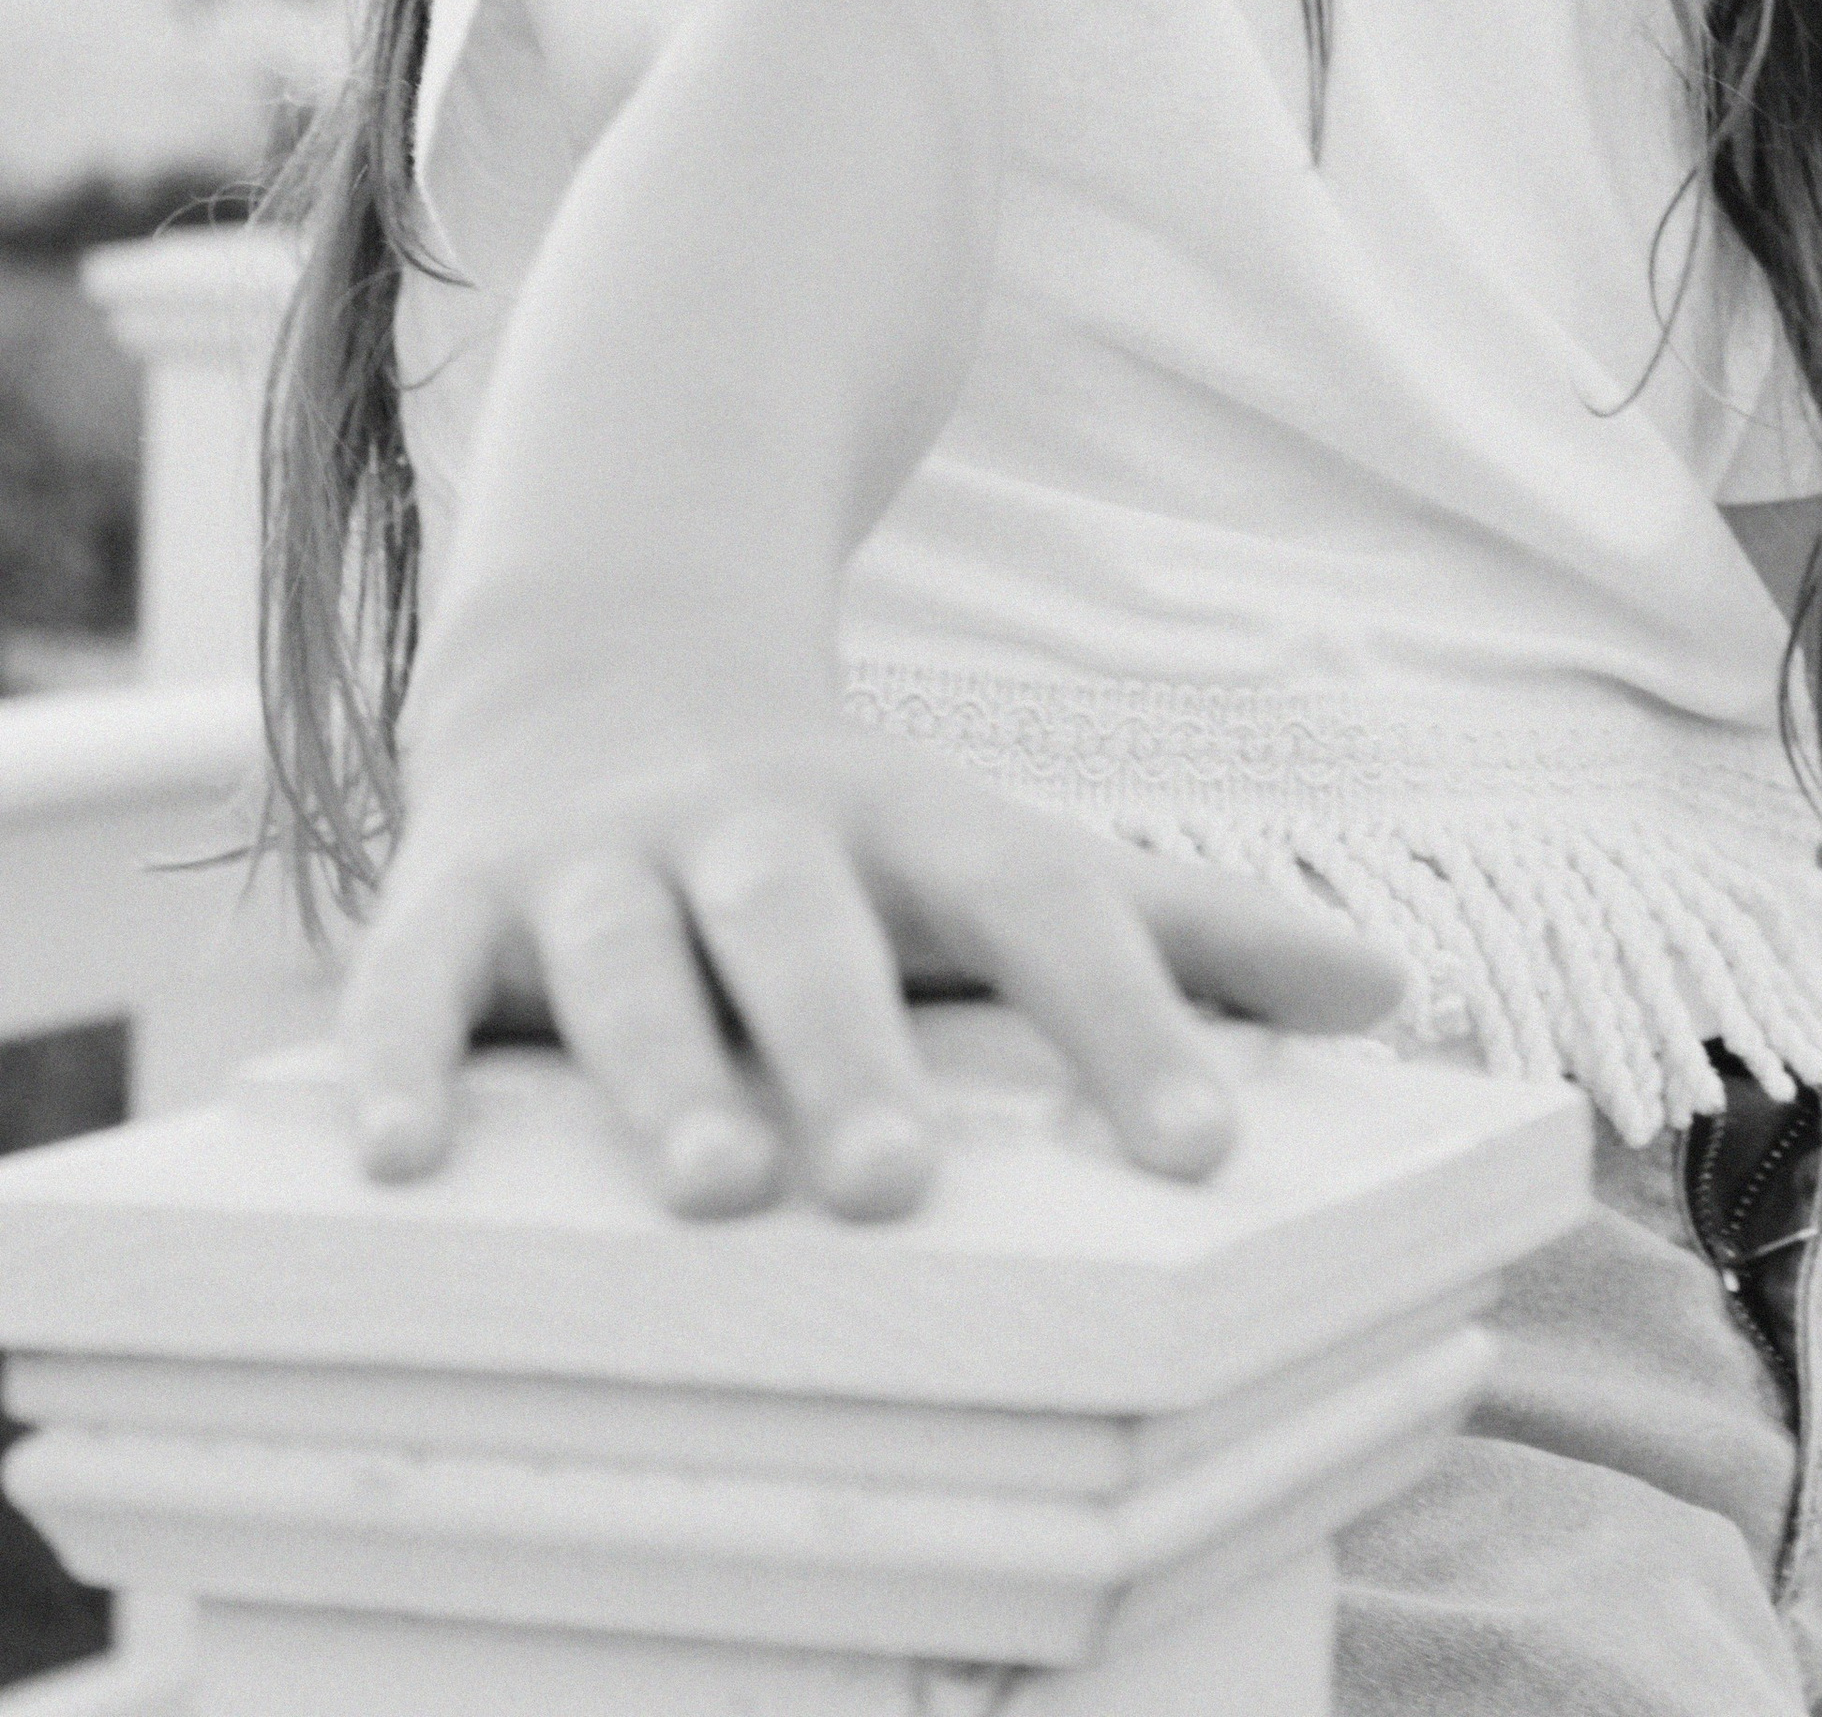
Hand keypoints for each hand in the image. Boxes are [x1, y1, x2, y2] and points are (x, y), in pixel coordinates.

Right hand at [338, 645, 1406, 1221]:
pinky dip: (401, 1059)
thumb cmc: (842, 829)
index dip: (1124, 1014)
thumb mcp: (1004, 851)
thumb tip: (1392, 998)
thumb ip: (1186, 930)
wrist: (605, 659)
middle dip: (849, 1049)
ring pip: (625, 953)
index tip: (1205, 1146)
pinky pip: (413, 980)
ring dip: (659, 1063)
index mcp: (908, 824)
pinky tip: (405, 1163)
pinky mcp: (453, 896)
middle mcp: (753, 829)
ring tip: (707, 1190)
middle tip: (898, 1181)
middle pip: (809, 925)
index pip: (1036, 900)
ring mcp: (598, 858)